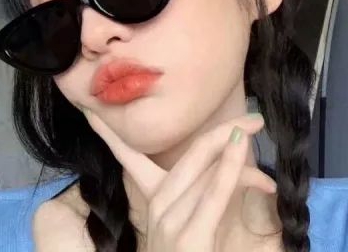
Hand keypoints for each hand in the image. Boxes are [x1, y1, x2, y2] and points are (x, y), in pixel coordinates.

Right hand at [82, 108, 275, 250]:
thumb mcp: (197, 215)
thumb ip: (212, 187)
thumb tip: (239, 162)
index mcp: (155, 197)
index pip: (126, 156)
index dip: (108, 132)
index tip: (91, 109)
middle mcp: (157, 204)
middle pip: (191, 152)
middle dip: (222, 129)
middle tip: (252, 117)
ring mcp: (169, 220)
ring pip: (203, 167)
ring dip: (237, 146)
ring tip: (256, 125)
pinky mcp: (188, 238)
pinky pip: (211, 193)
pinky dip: (229, 165)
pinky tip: (241, 143)